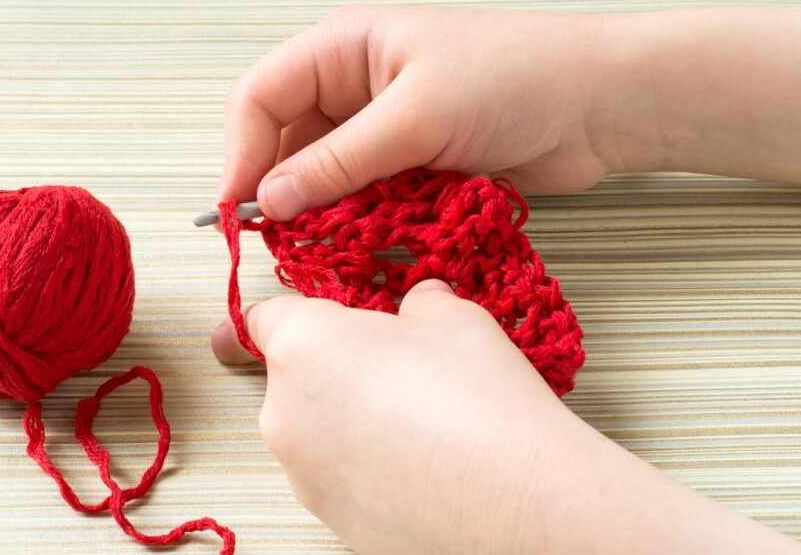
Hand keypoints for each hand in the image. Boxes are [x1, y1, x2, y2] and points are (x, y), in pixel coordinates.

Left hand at [210, 280, 800, 554]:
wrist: (536, 524)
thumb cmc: (494, 404)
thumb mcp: (458, 319)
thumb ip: (415, 301)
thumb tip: (405, 301)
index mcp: (307, 354)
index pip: (264, 303)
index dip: (284, 280)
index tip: (291, 271)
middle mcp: (291, 423)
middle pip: (293, 369)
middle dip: (335, 353)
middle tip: (400, 350)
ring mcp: (314, 487)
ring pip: (323, 425)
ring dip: (362, 409)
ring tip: (439, 413)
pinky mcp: (346, 534)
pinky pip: (350, 475)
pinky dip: (380, 460)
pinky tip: (443, 460)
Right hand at [218, 5, 623, 220]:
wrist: (600, 104)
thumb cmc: (517, 78)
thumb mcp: (417, 117)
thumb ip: (339, 162)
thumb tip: (270, 200)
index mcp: (345, 48)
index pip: (262, 96)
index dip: (241, 153)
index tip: (239, 212)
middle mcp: (356, 86)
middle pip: (287, 141)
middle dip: (280, 190)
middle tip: (279, 241)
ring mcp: (386, 127)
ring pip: (326, 176)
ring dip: (322, 212)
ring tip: (320, 248)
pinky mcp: (414, 163)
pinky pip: (366, 197)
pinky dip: (360, 222)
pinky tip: (362, 244)